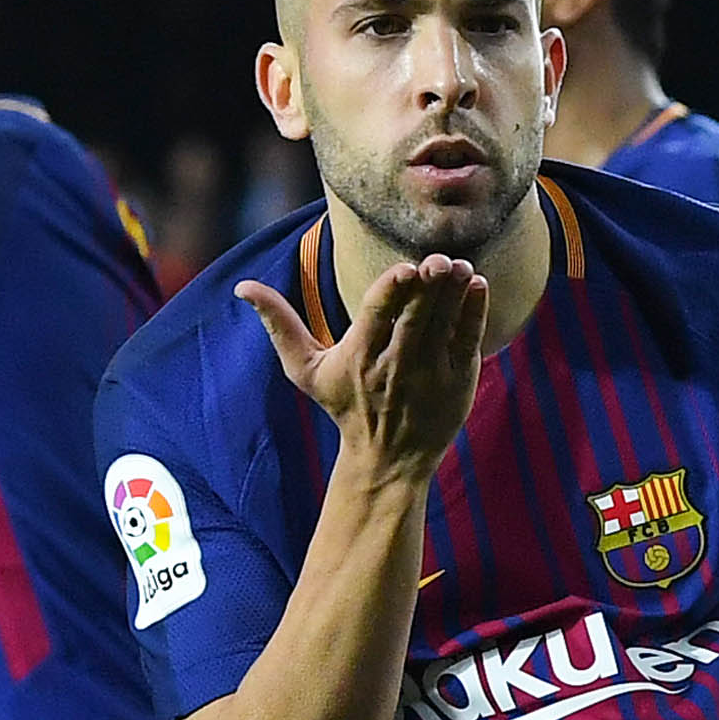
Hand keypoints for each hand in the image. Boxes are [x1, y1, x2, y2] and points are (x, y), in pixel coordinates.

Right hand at [237, 252, 490, 482]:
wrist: (387, 460)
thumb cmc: (344, 405)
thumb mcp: (305, 371)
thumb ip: (280, 325)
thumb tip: (243, 286)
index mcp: (359, 358)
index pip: (376, 318)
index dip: (392, 291)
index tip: (405, 269)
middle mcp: (396, 366)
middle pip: (415, 318)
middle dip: (428, 287)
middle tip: (438, 259)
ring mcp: (431, 373)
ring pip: (445, 324)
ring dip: (454, 292)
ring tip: (458, 266)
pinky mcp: (459, 380)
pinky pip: (469, 339)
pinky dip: (474, 311)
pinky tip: (475, 284)